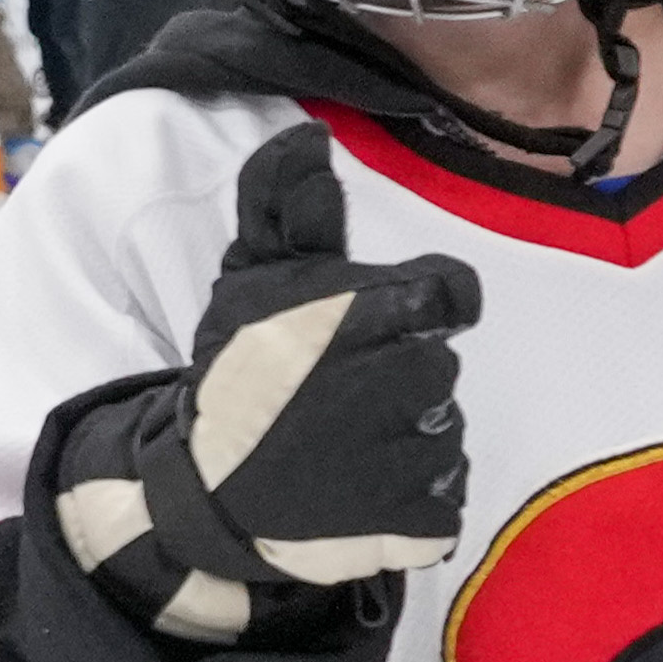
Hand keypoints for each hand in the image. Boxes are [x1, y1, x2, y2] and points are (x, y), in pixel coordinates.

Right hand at [47, 121, 482, 644]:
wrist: (211, 492)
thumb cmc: (239, 377)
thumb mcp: (252, 283)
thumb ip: (286, 209)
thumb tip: (307, 138)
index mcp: (369, 318)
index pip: (452, 291)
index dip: (417, 305)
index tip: (369, 326)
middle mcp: (402, 386)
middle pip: (443, 363)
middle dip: (397, 373)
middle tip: (333, 392)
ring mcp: (416, 460)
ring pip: (445, 430)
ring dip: (403, 434)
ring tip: (336, 442)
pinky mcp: (426, 523)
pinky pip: (447, 495)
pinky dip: (410, 495)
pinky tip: (354, 489)